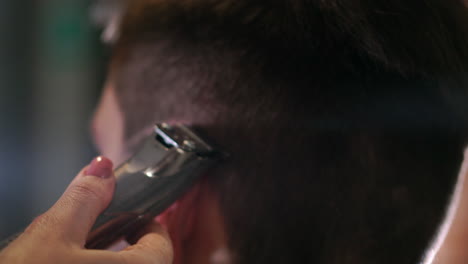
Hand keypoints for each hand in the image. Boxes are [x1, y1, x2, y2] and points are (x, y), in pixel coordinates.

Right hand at [0, 156, 172, 263]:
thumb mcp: (52, 235)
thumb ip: (84, 198)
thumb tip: (102, 168)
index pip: (161, 242)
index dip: (145, 224)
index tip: (128, 218)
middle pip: (140, 263)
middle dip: (119, 246)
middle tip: (94, 238)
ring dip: (101, 262)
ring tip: (70, 257)